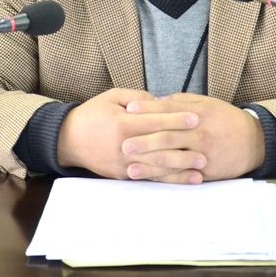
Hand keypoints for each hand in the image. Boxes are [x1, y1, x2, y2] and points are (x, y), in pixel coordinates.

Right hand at [56, 88, 206, 182]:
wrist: (68, 139)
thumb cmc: (93, 113)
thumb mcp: (113, 97)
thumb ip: (139, 99)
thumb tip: (162, 102)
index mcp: (122, 123)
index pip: (154, 121)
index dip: (176, 119)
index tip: (196, 117)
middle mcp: (123, 146)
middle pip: (159, 147)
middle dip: (184, 146)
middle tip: (207, 145)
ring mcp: (123, 164)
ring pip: (157, 166)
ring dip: (181, 168)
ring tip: (202, 166)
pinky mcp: (123, 176)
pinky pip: (149, 178)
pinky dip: (168, 179)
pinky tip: (185, 179)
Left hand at [123, 94, 264, 180]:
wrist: (254, 142)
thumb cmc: (225, 119)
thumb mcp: (206, 103)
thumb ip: (180, 102)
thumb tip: (155, 102)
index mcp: (198, 114)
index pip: (169, 110)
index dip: (148, 109)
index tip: (129, 109)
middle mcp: (200, 133)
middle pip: (168, 136)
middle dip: (144, 141)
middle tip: (122, 143)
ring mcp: (203, 154)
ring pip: (173, 159)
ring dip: (150, 165)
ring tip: (130, 168)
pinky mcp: (206, 172)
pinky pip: (183, 176)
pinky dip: (166, 179)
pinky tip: (153, 181)